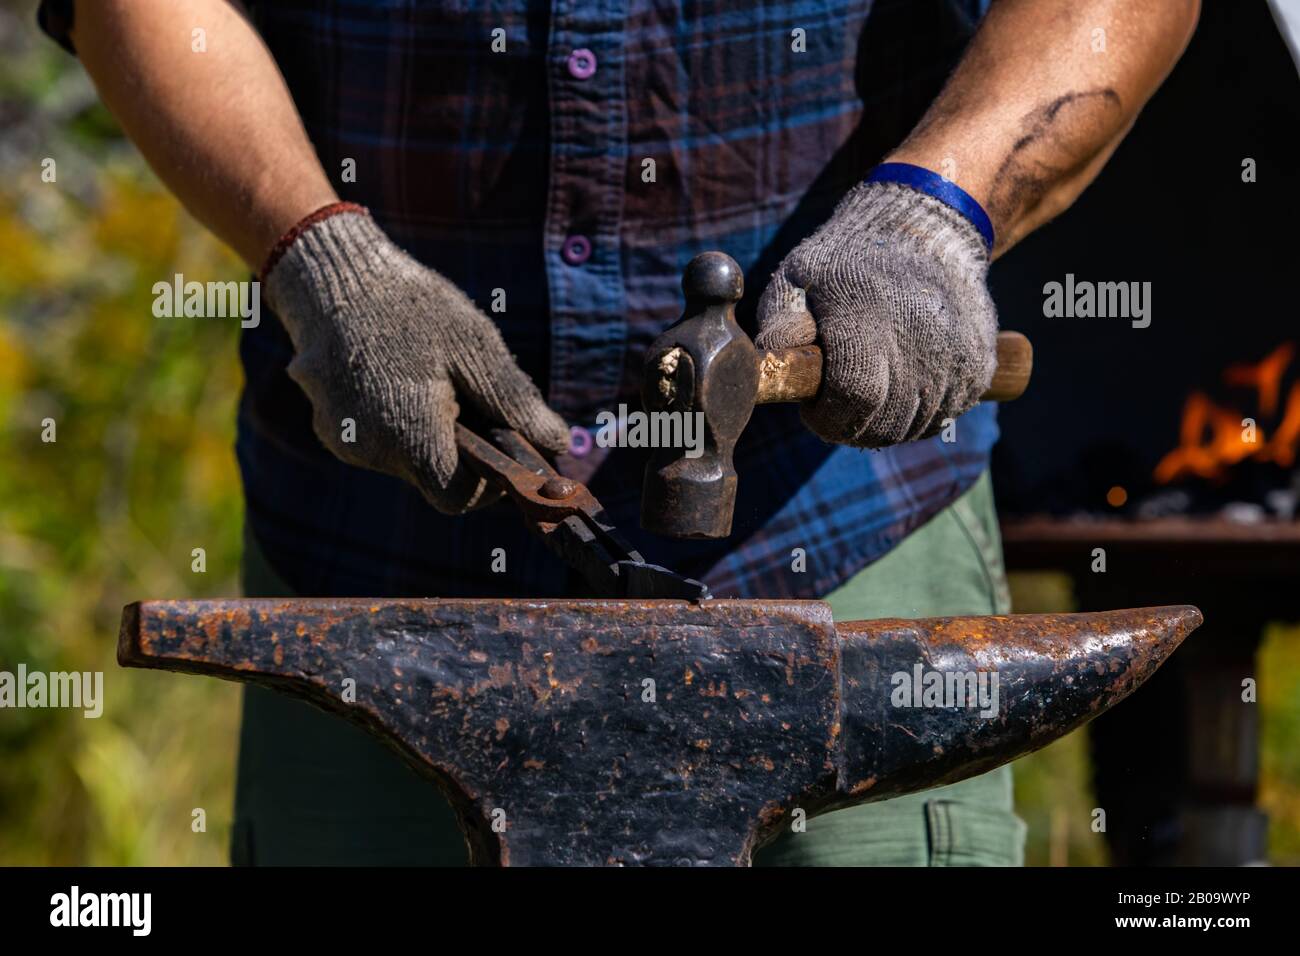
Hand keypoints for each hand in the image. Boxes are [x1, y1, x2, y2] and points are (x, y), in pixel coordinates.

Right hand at [263, 209, 568, 513]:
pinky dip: (398, 423)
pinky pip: (379, 443)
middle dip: (461, 451)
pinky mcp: (331, 429)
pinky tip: (398, 377)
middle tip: (468, 396)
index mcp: (409, 437)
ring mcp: (345, 443)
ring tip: (431, 377)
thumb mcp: (476, 348)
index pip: (459, 498)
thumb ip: (516, 405)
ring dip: (430, 435)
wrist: (332, 277)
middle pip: (434, 479)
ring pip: (407, 462)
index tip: (501, 447)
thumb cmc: (412, 308)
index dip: (487, 483)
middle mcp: (370, 451)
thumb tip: (559, 444)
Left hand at [755, 181, 997, 446]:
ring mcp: (956, 354)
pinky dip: (921, 415)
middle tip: (837, 407)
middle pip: (886, 423)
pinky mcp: (980, 365)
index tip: (814, 409)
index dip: (829, 419)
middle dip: (853, 428)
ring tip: (869, 394)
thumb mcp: (801, 273)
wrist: (927, 230)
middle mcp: (920, 339)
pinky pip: (946, 416)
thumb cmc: (850, 258)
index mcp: (868, 317)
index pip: (855, 397)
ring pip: (916, 426)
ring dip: (887, 424)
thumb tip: (768, 361)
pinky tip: (902, 389)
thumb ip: (779, 320)